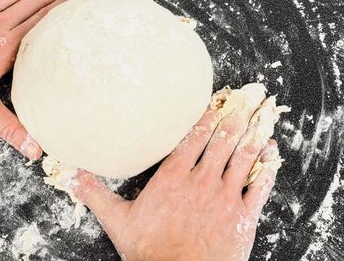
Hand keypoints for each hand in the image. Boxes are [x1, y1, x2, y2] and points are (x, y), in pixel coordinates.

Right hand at [74, 85, 280, 260]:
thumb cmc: (150, 250)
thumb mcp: (117, 220)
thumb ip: (95, 194)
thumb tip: (69, 175)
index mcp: (174, 177)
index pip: (193, 138)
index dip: (207, 118)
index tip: (218, 101)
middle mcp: (201, 180)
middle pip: (222, 141)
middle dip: (236, 116)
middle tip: (248, 97)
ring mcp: (224, 197)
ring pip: (243, 157)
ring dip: (254, 134)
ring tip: (263, 115)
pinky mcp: (242, 216)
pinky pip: (259, 186)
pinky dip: (267, 167)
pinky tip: (273, 152)